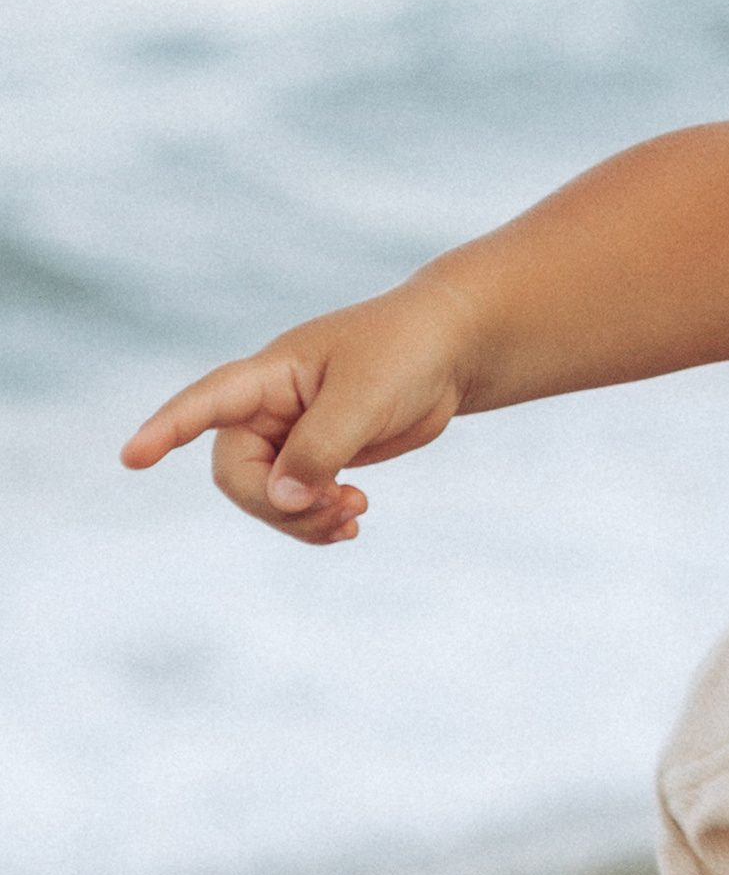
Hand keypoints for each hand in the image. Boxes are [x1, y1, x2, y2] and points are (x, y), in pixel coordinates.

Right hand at [120, 280, 475, 544]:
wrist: (451, 349)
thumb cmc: (405, 354)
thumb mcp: (364, 399)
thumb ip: (319, 449)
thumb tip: (282, 500)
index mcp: (269, 374)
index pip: (206, 402)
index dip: (167, 430)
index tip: (132, 458)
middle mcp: (269, 405)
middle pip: (237, 473)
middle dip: (276, 505)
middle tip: (337, 509)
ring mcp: (291, 433)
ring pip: (267, 496)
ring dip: (302, 519)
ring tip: (354, 515)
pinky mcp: (319, 455)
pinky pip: (298, 502)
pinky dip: (318, 521)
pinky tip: (352, 524)